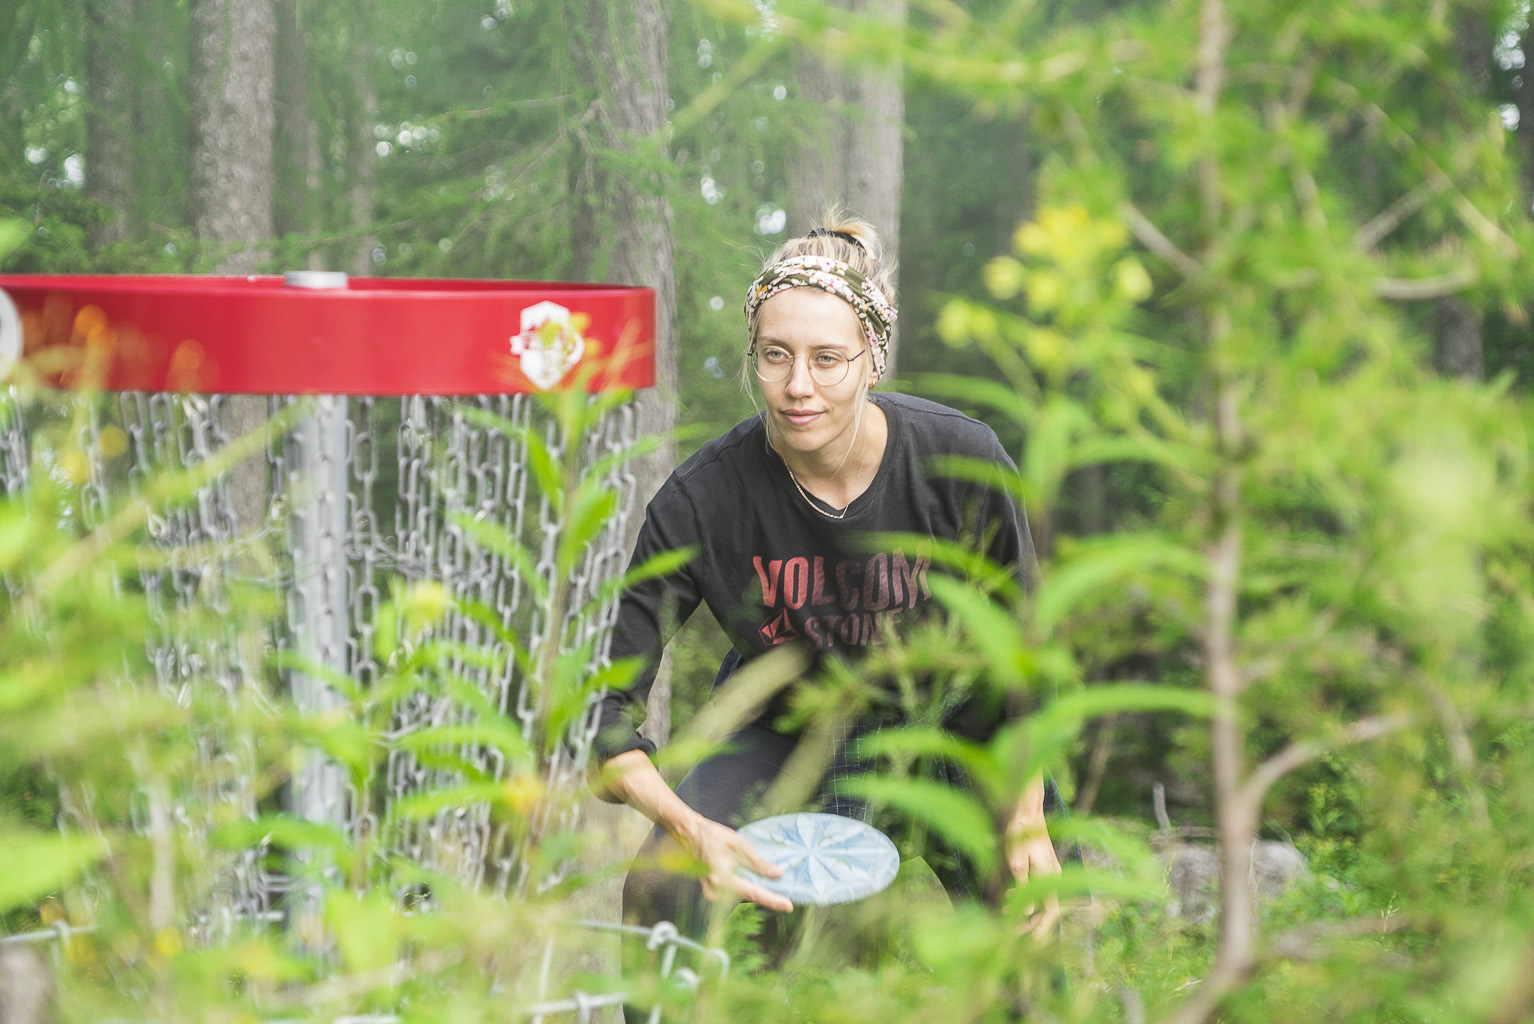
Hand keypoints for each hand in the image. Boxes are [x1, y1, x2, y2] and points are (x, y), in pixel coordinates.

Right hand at [675, 814, 793, 913]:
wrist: (689, 834)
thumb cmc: (712, 836)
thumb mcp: (740, 845)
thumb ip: (758, 863)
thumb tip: (777, 874)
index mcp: (722, 878)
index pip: (753, 893)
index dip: (772, 900)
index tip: (788, 906)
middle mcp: (716, 891)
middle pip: (748, 896)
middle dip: (765, 893)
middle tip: (784, 894)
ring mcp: (712, 893)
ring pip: (741, 895)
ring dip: (755, 888)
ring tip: (769, 883)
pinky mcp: (712, 891)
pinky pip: (734, 892)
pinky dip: (745, 885)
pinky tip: (753, 878)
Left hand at [1006, 816, 1061, 939]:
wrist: (1026, 810)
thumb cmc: (1020, 832)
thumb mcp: (1016, 860)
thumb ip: (1022, 886)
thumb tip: (1025, 911)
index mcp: (1049, 875)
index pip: (1051, 911)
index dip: (1041, 928)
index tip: (1030, 941)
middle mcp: (1054, 874)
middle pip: (1048, 908)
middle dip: (1031, 922)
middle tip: (1012, 931)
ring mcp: (1051, 868)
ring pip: (1043, 897)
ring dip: (1026, 908)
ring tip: (1006, 912)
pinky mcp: (1044, 863)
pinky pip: (1039, 886)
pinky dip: (1026, 894)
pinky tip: (1010, 893)